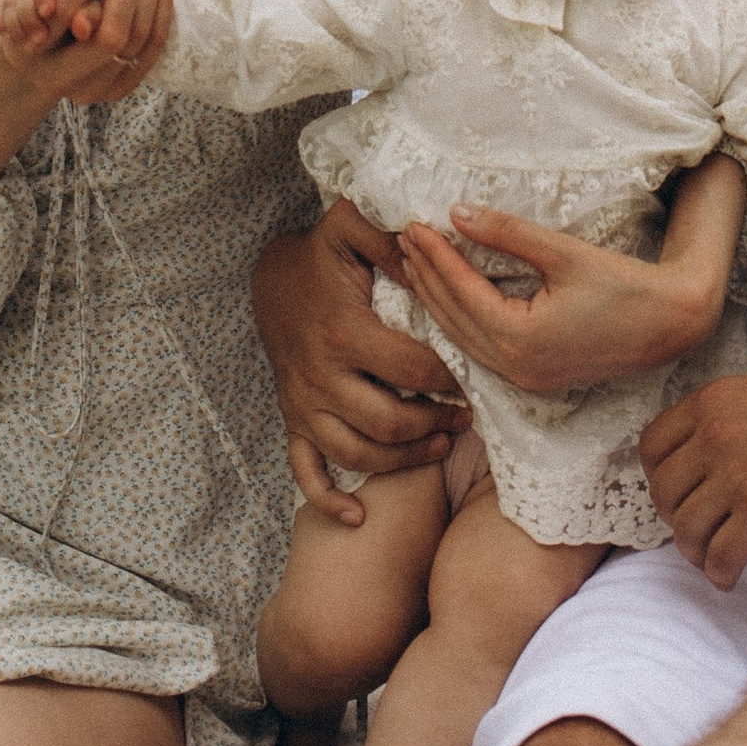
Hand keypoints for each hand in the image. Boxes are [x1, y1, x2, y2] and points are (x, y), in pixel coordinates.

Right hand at [0, 0, 172, 110]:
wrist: (40, 54)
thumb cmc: (33, 1)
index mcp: (31, 53)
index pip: (73, 13)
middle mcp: (60, 80)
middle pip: (113, 35)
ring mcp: (93, 91)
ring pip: (137, 41)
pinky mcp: (120, 90)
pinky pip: (153, 48)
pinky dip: (159, 11)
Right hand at [253, 197, 467, 525]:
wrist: (270, 283)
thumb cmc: (321, 256)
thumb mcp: (348, 227)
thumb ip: (386, 232)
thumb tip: (428, 242)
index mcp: (343, 332)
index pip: (411, 368)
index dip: (449, 377)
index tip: (476, 374)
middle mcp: (320, 377)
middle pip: (387, 423)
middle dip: (433, 424)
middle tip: (466, 416)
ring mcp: (304, 406)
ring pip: (357, 455)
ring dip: (404, 461)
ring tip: (441, 444)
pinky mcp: (293, 423)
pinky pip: (305, 473)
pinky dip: (329, 502)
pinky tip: (358, 518)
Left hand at [393, 190, 738, 395]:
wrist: (673, 324)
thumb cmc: (625, 286)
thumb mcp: (564, 253)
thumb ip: (508, 234)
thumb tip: (457, 211)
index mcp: (520, 340)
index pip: (460, 291)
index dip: (435, 255)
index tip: (414, 223)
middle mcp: (515, 368)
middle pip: (453, 317)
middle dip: (426, 275)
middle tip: (404, 236)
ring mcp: (524, 379)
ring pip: (461, 336)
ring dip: (437, 298)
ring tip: (417, 260)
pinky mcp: (534, 377)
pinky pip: (480, 347)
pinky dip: (459, 318)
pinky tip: (448, 296)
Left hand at [641, 361, 746, 588]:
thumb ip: (727, 418)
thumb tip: (698, 458)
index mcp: (714, 400)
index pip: (652, 445)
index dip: (660, 476)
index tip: (679, 492)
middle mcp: (715, 435)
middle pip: (664, 492)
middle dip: (676, 517)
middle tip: (698, 530)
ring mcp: (737, 476)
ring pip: (685, 530)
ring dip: (696, 551)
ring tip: (714, 556)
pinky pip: (719, 558)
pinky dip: (721, 574)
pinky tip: (732, 575)